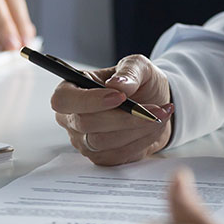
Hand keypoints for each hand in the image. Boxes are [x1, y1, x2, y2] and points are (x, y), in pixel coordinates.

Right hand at [51, 54, 173, 165]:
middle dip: (123, 117)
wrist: (155, 105)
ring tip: (159, 115)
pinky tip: (154, 126)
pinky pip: (117, 154)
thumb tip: (118, 84)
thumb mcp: (140, 66)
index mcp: (72, 88)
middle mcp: (72, 117)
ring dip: (136, 129)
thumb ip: (130, 71)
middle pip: (86, 123)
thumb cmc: (140, 82)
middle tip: (154, 109)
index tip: (120, 96)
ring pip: (103, 142)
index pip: (63, 99)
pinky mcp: (101, 157)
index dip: (89, 100)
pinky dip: (141, 140)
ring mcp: (84, 140)